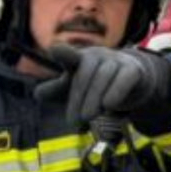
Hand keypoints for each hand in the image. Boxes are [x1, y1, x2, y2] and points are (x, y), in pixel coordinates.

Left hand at [39, 45, 170, 125]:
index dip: (63, 53)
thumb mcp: (74, 87)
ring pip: (104, 75)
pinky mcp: (133, 70)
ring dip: (95, 98)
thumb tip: (37, 94)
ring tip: (88, 117)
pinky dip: (116, 91)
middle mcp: (97, 55)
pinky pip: (125, 78)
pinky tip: (109, 105)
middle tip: (75, 121)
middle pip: (85, 74)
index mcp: (79, 59)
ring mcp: (116, 60)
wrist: (133, 80)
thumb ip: (56, 90)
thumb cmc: (96, 83)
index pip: (70, 55)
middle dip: (78, 97)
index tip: (55, 50)